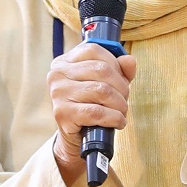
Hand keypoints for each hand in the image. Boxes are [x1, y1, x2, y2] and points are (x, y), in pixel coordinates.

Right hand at [48, 39, 136, 185]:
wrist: (77, 135)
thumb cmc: (92, 103)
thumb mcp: (108, 83)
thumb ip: (121, 69)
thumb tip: (129, 60)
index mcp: (65, 61)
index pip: (94, 50)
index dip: (115, 63)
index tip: (122, 79)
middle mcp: (57, 74)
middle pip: (101, 70)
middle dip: (121, 86)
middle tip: (125, 99)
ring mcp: (58, 93)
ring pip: (102, 91)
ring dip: (120, 104)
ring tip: (122, 111)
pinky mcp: (62, 113)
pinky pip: (97, 112)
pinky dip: (114, 118)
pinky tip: (118, 122)